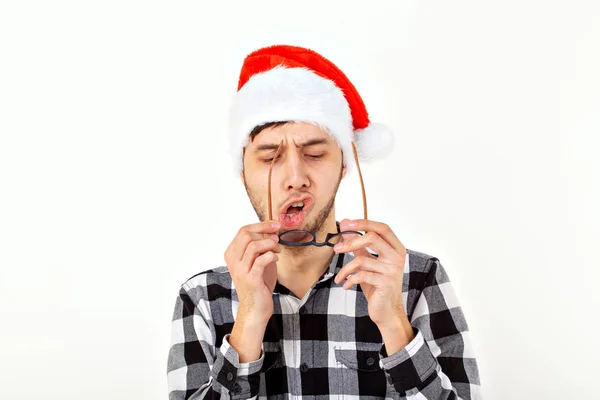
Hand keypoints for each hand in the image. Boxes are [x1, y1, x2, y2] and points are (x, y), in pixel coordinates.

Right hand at [224, 220, 280, 324]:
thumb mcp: (258, 261)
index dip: (261, 225)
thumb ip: (262, 247)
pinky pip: (261, 260)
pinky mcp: (250, 279)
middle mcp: (233, 261)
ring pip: (253, 245)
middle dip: (265, 232)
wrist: (255, 308)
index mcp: (232, 254)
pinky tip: (275, 260)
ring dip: (270, 244)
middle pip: (246, 235)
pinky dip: (271, 256)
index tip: (275, 225)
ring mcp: (241, 270)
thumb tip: (272, 231)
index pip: (243, 231)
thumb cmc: (258, 284)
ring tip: (277, 250)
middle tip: (277, 238)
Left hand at [333, 219, 410, 338]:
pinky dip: (349, 280)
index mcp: (396, 248)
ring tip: (339, 277)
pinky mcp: (386, 283)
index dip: (364, 223)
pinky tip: (345, 285)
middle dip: (350, 242)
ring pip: (361, 260)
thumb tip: (346, 227)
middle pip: (372, 238)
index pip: (382, 228)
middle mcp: (397, 257)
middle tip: (336, 249)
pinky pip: (361, 275)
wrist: (387, 311)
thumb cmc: (377, 285)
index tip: (346, 224)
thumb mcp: (367, 263)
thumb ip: (359, 246)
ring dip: (345, 269)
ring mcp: (392, 270)